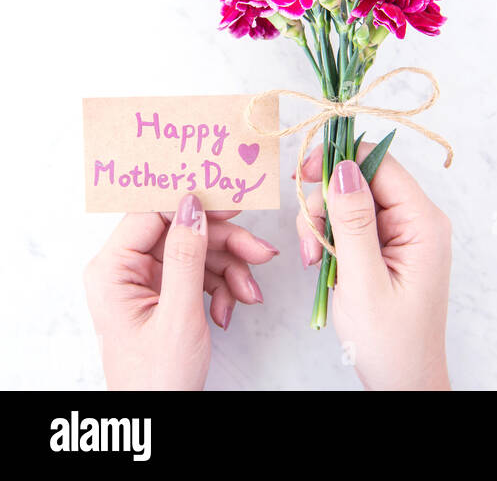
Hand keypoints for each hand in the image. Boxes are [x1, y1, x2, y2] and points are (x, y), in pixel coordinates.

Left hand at [84, 194, 278, 389]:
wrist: (159, 417)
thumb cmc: (156, 377)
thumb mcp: (178, 314)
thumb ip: (186, 256)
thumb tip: (193, 208)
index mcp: (112, 270)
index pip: (151, 214)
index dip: (193, 205)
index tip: (233, 202)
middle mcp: (125, 270)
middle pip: (182, 232)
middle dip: (225, 245)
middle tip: (261, 253)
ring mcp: (146, 283)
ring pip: (199, 253)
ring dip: (231, 271)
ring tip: (249, 296)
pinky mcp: (166, 296)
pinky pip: (202, 275)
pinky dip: (224, 289)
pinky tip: (231, 309)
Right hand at [297, 144, 451, 389]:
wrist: (403, 380)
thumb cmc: (391, 341)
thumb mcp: (364, 280)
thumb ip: (353, 222)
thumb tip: (344, 167)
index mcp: (424, 223)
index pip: (380, 163)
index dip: (338, 160)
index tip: (301, 175)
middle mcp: (418, 221)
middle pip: (361, 181)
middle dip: (326, 205)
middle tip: (310, 245)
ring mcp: (404, 235)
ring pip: (351, 203)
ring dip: (323, 226)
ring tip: (316, 263)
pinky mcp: (389, 249)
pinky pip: (353, 227)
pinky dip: (331, 240)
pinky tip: (324, 265)